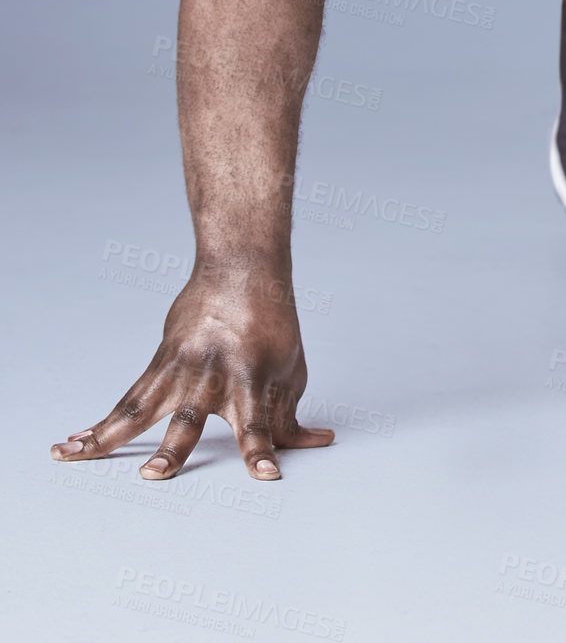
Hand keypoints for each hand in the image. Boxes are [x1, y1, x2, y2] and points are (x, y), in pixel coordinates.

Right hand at [49, 272, 334, 480]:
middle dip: (173, 448)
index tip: (267, 475)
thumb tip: (314, 444)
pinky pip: (128, 399)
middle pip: (190, 416)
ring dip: (107, 436)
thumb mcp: (291, 367)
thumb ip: (290, 415)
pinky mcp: (160, 362)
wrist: (241, 268)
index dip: (262, 451)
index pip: (260, 423)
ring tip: (74, 455)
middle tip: (156, 473)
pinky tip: (73, 444)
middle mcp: (213, 374)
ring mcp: (181, 368)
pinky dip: (101, 424)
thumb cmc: (272, 322)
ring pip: (141, 408)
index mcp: (252, 377)